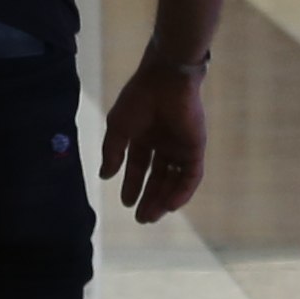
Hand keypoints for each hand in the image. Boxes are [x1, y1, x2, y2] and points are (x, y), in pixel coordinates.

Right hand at [101, 61, 210, 225]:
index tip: (126, 203)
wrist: (165, 80)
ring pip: (174, 180)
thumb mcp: (118, 128)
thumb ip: (113, 152)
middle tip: (142, 218)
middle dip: (149, 198)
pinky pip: (191, 176)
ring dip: (164, 199)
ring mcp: (180, 146)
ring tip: (152, 216)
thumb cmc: (139, 99)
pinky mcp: (195, 147)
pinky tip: (170, 205)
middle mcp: (164, 143)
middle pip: (158, 177)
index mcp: (145, 136)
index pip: (139, 166)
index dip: (132, 185)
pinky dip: (182, 192)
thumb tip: (105, 175)